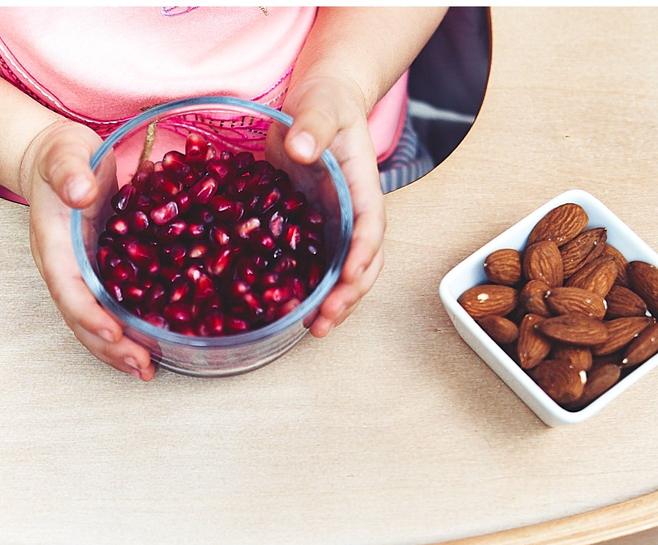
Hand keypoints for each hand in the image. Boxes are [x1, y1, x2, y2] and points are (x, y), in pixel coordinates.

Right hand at [18, 121, 155, 380]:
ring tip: (148, 370)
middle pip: (82, 319)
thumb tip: (81, 192)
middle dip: (110, 348)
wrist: (58, 160)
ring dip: (121, 351)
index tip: (113, 334)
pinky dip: (133, 332)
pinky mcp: (104, 276)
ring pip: (98, 323)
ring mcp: (84, 277)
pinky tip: (159, 348)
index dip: (89, 315)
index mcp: (54, 246)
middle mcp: (67, 270)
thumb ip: (68, 170)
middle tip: (142, 367)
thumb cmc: (60, 156)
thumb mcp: (63, 153)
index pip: (68, 288)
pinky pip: (116, 309)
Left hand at [281, 74, 386, 337]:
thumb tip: (301, 147)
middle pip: (362, 264)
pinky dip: (305, 290)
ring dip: (332, 303)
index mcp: (363, 188)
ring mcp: (333, 226)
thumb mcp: (321, 105)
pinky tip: (287, 311)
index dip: (362, 254)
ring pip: (341, 273)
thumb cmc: (327, 101)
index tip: (350, 275)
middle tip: (326, 322)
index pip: (370, 227)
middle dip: (348, 296)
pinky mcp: (311, 231)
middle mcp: (353, 215)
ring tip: (314, 329)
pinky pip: (311, 265)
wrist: (319, 101)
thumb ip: (312, 125)